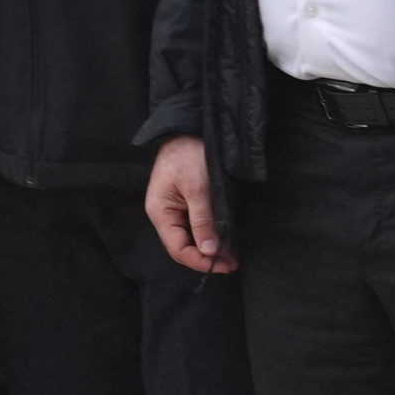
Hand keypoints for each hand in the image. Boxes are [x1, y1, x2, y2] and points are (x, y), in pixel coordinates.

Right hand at [144, 137, 224, 275]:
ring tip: (232, 255)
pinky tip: (224, 239)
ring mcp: (174, 209)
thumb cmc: (190, 156)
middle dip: (207, 257)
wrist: (189, 129)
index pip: (178, 248)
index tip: (225, 265)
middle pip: (183, 246)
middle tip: (233, 263)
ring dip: (210, 248)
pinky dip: (209, 235)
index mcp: (160, 212)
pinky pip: (195, 226)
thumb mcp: (198, 189)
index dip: (200, 261)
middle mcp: (164, 215)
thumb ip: (202, 221)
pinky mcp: (186, 203)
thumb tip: (209, 251)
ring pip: (190, 238)